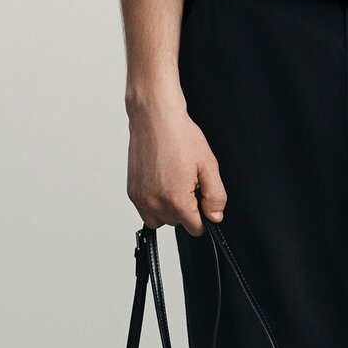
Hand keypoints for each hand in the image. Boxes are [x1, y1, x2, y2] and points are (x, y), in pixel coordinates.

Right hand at [127, 93, 227, 234]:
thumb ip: (215, 197)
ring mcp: (141, 198)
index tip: (202, 197)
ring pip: (161, 220)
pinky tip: (162, 180)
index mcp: (176, 200)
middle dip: (187, 208)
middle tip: (188, 181)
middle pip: (179, 224)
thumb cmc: (180, 136)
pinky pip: (146, 210)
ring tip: (174, 182)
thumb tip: (215, 217)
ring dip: (170, 208)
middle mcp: (155, 203)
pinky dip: (156, 202)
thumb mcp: (208, 166)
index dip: (204, 215)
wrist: (155, 119)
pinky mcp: (132, 192)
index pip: (196, 228)